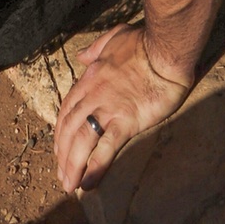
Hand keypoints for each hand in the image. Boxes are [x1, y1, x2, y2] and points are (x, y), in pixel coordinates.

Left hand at [53, 24, 190, 193]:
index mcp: (90, 77)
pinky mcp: (126, 121)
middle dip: (62, 153)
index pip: (68, 108)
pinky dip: (94, 168)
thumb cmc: (144, 43)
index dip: (61, 130)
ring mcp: (108, 109)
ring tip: (70, 186)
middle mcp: (94, 95)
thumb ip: (96, 47)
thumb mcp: (114, 37)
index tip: (59, 147)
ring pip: (81, 141)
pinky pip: (105, 149)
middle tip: (62, 174)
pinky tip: (89, 183)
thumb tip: (81, 55)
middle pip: (69, 128)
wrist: (165, 50)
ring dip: (72, 165)